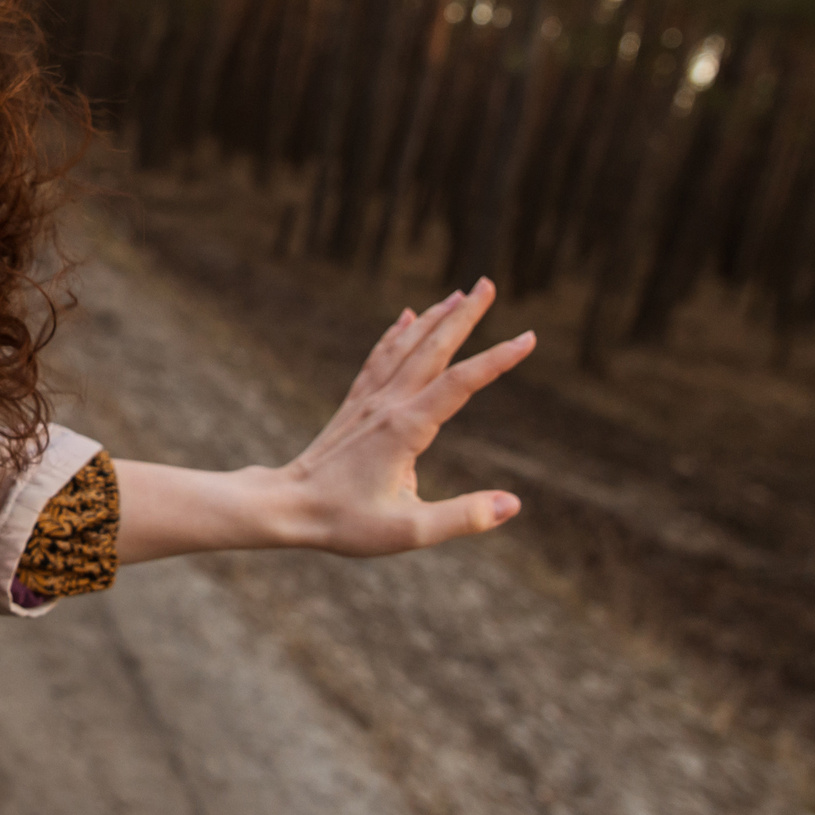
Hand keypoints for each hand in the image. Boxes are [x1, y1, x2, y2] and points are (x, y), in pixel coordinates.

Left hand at [279, 277, 531, 555]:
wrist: (286, 506)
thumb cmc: (345, 522)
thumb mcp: (410, 531)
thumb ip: (463, 517)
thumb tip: (512, 505)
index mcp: (407, 428)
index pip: (461, 383)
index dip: (497, 359)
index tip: (529, 337)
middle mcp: (388, 404)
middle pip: (433, 349)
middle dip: (464, 315)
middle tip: (489, 283)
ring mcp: (369, 401)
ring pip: (406, 346)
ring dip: (435, 318)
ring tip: (459, 294)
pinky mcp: (355, 405)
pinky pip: (379, 358)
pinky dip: (396, 333)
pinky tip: (406, 317)